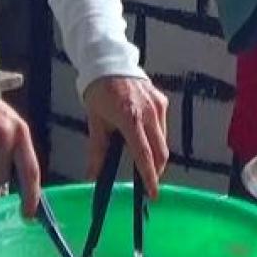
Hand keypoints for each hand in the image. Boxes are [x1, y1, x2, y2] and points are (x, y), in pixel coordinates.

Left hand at [83, 76, 169, 199]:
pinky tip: (143, 137)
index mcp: (130, 118)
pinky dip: (156, 137)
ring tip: (143, 159)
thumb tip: (93, 177)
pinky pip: (162, 127)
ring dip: (156, 154)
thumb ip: (97, 151)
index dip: (149, 176)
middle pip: (160, 152)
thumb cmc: (99, 92)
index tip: (152, 193)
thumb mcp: (96, 122)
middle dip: (156, 170)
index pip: (144, 154)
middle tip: (148, 182)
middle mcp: (148, 112)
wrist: (109, 62)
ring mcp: (157, 105)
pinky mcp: (161, 101)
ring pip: (163, 140)